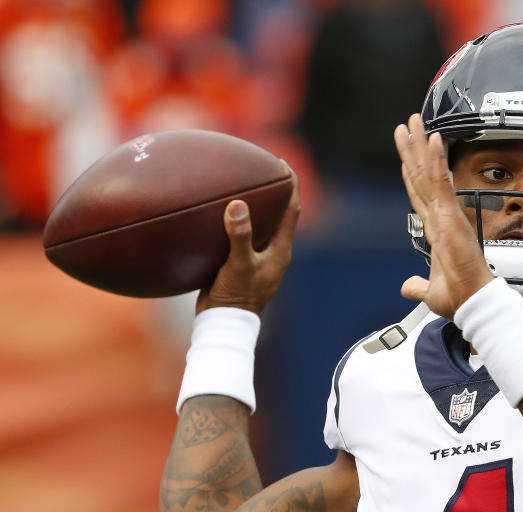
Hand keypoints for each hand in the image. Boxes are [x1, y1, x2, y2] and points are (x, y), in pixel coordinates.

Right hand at [196, 164, 300, 315]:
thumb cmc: (237, 296)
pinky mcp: (241, 264)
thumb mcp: (239, 264)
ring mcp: (257, 258)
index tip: (284, 165)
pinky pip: (241, 236)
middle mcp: (272, 251)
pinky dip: (234, 222)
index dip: (291, 186)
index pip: (292, 210)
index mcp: (280, 249)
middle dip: (273, 191)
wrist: (225, 323)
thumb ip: (240, 236)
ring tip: (240, 185)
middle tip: (261, 169)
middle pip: (279, 214)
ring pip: (259, 225)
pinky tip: (216, 213)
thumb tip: (238, 205)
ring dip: (254, 206)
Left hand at [394, 113, 493, 318]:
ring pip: (429, 172)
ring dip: (420, 145)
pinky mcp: (451, 216)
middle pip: (422, 177)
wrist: (472, 301)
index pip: (421, 197)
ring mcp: (447, 214)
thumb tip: (406, 287)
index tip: (406, 157)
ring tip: (412, 122)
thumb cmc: (460, 297)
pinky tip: (433, 139)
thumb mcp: (430, 291)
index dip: (412, 175)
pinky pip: (441, 182)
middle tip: (407, 125)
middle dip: (413, 150)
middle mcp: (442, 218)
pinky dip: (436, 159)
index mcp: (438, 232)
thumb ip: (416, 286)